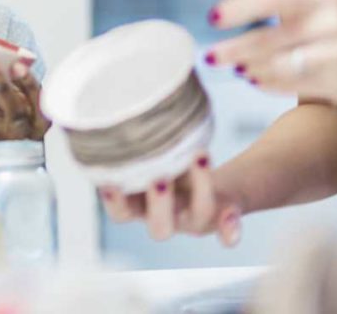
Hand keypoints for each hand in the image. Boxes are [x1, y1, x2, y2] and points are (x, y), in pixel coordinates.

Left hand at [0, 55, 49, 149]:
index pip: (37, 100)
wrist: (15, 166)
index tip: (17, 65)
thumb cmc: (21, 125)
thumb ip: (19, 88)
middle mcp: (19, 132)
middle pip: (11, 108)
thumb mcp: (30, 110)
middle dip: (0, 85)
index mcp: (37, 121)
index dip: (27, 84)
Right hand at [98, 153, 243, 245]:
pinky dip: (231, 226)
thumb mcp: (144, 155)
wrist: (203, 176)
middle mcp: (168, 219)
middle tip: (158, 178)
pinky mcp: (224, 211)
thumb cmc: (160, 160)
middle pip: (160, 228)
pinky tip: (231, 212)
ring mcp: (196, 219)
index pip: (121, 214)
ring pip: (199, 218)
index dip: (114, 201)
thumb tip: (105, 108)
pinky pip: (230, 226)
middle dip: (159, 205)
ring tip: (199, 155)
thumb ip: (130, 145)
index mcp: (141, 208)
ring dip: (201, 192)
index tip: (109, 179)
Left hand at [206, 0, 336, 102]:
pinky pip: (292, 86)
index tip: (212, 18)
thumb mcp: (317, 3)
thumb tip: (223, 15)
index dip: (239, 8)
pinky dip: (267, 83)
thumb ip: (279, 4)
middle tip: (210, 56)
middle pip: (271, 38)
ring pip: (280, 65)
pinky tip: (255, 79)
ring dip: (251, 68)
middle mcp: (333, 21)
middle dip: (235, 49)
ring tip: (237, 68)